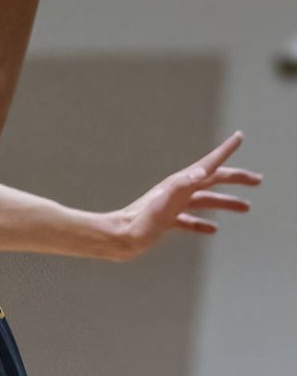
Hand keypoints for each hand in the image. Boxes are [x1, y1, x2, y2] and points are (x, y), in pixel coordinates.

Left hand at [106, 132, 261, 262]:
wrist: (118, 239)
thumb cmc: (139, 222)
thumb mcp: (163, 204)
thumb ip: (181, 186)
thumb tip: (202, 172)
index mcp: (180, 184)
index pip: (208, 164)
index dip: (225, 150)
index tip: (239, 137)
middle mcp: (177, 191)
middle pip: (212, 181)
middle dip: (235, 179)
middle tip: (258, 180)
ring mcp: (172, 206)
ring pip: (205, 201)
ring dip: (226, 201)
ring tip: (246, 207)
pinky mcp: (166, 221)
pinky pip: (190, 220)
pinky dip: (204, 222)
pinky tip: (213, 229)